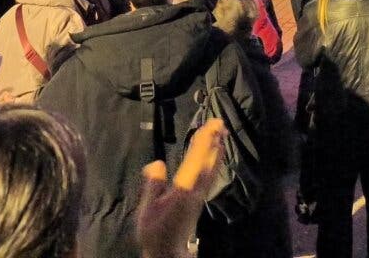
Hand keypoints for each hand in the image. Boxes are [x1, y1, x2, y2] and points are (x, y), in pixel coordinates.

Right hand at [135, 118, 226, 257]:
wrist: (168, 251)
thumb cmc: (155, 232)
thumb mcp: (148, 210)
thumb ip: (153, 186)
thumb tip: (157, 163)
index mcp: (183, 191)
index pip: (195, 162)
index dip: (203, 144)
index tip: (208, 128)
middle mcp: (196, 191)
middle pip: (208, 163)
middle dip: (214, 143)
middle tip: (219, 124)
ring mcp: (200, 195)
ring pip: (211, 169)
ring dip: (216, 150)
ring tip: (221, 134)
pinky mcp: (199, 199)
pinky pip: (209, 175)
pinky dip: (213, 161)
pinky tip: (214, 155)